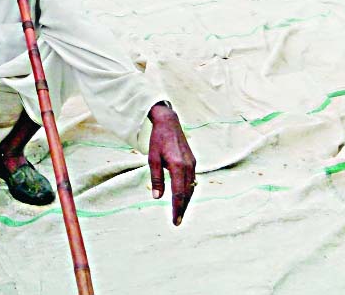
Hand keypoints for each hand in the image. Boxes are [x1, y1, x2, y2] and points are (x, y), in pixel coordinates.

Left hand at [147, 104, 195, 225]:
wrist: (169, 123)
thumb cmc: (157, 140)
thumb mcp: (152, 159)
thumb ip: (156, 179)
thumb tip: (157, 197)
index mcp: (178, 166)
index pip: (179, 193)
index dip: (177, 208)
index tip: (175, 221)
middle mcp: (188, 166)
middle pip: (187, 193)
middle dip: (183, 208)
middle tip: (177, 221)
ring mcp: (192, 164)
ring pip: (191, 187)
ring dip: (186, 200)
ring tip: (180, 211)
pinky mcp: (193, 161)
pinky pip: (192, 180)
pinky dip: (188, 190)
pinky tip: (183, 195)